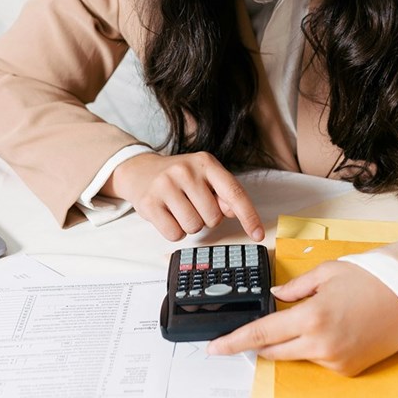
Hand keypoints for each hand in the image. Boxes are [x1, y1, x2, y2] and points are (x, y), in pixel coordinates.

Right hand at [108, 151, 264, 243]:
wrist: (139, 171)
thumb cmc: (179, 178)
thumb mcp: (203, 177)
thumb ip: (223, 193)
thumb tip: (234, 211)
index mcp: (206, 162)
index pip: (234, 193)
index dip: (249, 216)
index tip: (258, 234)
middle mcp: (186, 171)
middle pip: (213, 217)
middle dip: (206, 218)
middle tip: (193, 205)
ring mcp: (166, 185)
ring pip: (194, 227)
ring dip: (190, 225)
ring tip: (179, 209)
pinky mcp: (150, 203)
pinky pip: (175, 234)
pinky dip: (175, 232)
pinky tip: (168, 216)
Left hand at [207, 262, 397, 375]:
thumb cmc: (373, 280)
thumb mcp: (328, 273)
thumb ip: (295, 288)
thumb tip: (274, 299)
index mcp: (311, 317)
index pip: (261, 334)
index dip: (233, 342)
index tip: (214, 348)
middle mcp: (320, 344)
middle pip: (274, 351)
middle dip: (261, 342)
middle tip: (258, 329)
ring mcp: (335, 361)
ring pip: (297, 355)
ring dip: (294, 341)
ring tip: (321, 315)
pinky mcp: (347, 370)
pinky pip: (319, 360)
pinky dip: (317, 347)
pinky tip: (337, 328)